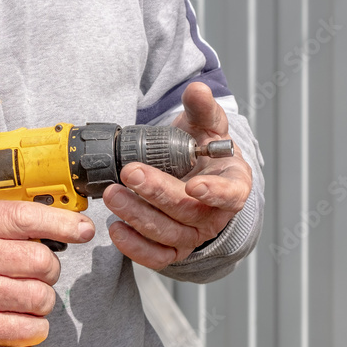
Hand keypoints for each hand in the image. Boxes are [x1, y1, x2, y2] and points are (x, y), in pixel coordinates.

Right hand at [0, 201, 95, 346]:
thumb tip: (59, 223)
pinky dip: (33, 327)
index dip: (63, 223)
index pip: (27, 218)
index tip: (83, 229)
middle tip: (35, 275)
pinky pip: (30, 328)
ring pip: (41, 296)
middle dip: (48, 270)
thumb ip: (2, 222)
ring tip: (22, 299)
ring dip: (41, 301)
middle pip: (42, 261)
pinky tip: (18, 321)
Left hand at [103, 82, 251, 268]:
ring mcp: (193, 235)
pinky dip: (135, 247)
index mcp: (233, 184)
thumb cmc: (205, 152)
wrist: (195, 175)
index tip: (195, 185)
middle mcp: (215, 216)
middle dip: (156, 193)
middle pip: (187, 212)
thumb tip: (197, 89)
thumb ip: (203, 108)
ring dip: (138, 216)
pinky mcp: (173, 250)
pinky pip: (156, 257)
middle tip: (130, 174)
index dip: (214, 192)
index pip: (230, 194)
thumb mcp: (207, 126)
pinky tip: (116, 227)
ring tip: (113, 195)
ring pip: (167, 233)